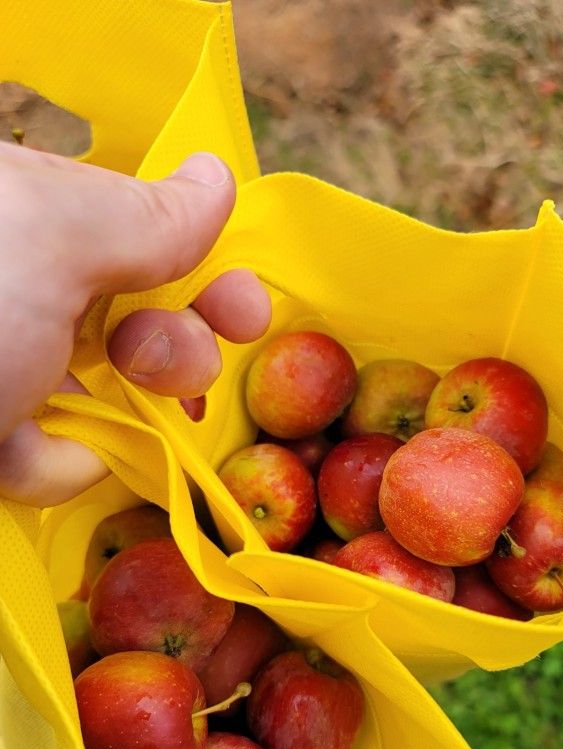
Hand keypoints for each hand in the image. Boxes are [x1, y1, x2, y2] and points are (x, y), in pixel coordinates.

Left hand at [0, 142, 269, 506]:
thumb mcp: (45, 237)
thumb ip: (145, 216)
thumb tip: (215, 179)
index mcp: (35, 214)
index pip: (152, 235)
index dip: (209, 270)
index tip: (246, 311)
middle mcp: (27, 289)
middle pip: (146, 322)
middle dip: (173, 353)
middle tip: (160, 369)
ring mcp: (10, 373)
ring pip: (113, 401)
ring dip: (108, 419)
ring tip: (57, 423)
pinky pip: (58, 457)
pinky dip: (47, 465)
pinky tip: (8, 457)